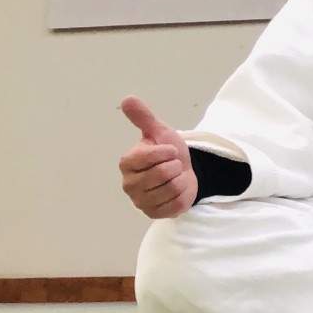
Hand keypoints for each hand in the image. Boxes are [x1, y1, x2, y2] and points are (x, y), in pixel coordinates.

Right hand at [118, 97, 195, 219]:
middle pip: (162, 173)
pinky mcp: (154, 214)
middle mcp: (129, 184)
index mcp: (127, 163)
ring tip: (174, 177)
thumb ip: (143, 117)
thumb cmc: (169, 152)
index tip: (170, 150)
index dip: (167, 151)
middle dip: (175, 165)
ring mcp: (140, 201)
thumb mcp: (159, 131)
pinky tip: (177, 190)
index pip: (151, 156)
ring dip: (180, 180)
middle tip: (173, 165)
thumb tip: (127, 98)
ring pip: (170, 188)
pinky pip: (175, 203)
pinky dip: (182, 194)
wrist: (185, 172)